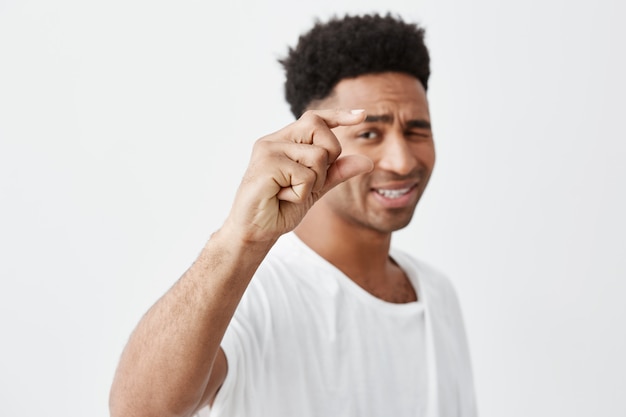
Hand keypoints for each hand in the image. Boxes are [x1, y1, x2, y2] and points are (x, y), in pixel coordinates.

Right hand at [224, 109, 372, 242]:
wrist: (256, 231)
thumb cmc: (280, 208)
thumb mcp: (316, 188)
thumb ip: (337, 173)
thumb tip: (367, 162)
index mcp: (285, 141)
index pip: (314, 119)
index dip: (338, 115)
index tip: (362, 115)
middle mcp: (275, 140)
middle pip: (319, 128)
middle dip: (329, 157)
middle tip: (309, 181)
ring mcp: (268, 150)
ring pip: (317, 156)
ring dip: (313, 183)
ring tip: (290, 193)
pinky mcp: (266, 164)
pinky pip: (304, 176)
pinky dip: (300, 194)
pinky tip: (282, 198)